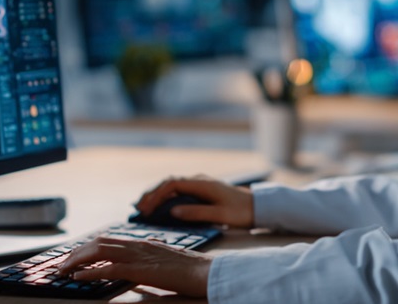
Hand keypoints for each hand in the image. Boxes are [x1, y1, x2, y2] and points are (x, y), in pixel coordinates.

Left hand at [55, 235, 212, 296]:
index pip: (109, 240)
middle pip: (100, 243)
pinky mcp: (142, 270)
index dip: (88, 247)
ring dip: (77, 261)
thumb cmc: (192, 269)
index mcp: (144, 242)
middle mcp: (139, 245)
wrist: (207, 272)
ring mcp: (139, 256)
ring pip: (100, 252)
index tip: (75, 256)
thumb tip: (141, 260)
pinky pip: (110, 269)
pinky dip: (91, 273)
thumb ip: (153, 257)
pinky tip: (79, 278)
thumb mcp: (168, 259)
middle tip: (62, 263)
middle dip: (78, 253)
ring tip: (63, 270)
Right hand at [134, 174, 253, 227]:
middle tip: (138, 208)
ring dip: (157, 194)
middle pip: (169, 183)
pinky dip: (167, 197)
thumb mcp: (220, 215)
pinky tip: (160, 206)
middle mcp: (199, 181)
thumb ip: (196, 213)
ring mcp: (200, 185)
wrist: (259, 206)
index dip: (157, 195)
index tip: (146, 208)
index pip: (172, 184)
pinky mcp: (202, 191)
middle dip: (152, 194)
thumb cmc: (241, 212)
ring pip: (173, 186)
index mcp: (202, 184)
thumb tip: (173, 211)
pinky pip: (179, 191)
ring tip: (143, 206)